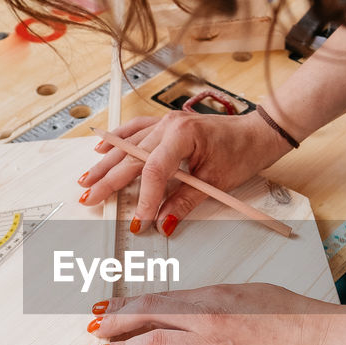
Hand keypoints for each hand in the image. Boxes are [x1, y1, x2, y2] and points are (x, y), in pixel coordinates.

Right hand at [77, 109, 290, 233]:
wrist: (258, 132)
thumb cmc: (243, 151)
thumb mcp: (217, 181)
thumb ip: (186, 201)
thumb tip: (163, 222)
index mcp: (183, 135)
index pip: (154, 169)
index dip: (145, 197)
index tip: (140, 220)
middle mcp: (170, 125)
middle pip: (132, 156)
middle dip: (109, 180)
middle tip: (90, 198)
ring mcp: (166, 122)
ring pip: (129, 144)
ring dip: (107, 162)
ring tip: (88, 180)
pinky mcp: (167, 124)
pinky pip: (136, 130)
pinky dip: (118, 139)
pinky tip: (102, 148)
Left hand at [88, 283, 336, 344]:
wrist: (322, 342)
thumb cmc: (294, 316)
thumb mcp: (250, 293)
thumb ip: (216, 300)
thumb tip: (188, 306)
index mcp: (214, 296)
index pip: (158, 299)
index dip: (125, 306)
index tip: (105, 310)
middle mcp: (208, 320)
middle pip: (149, 318)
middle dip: (115, 325)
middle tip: (95, 332)